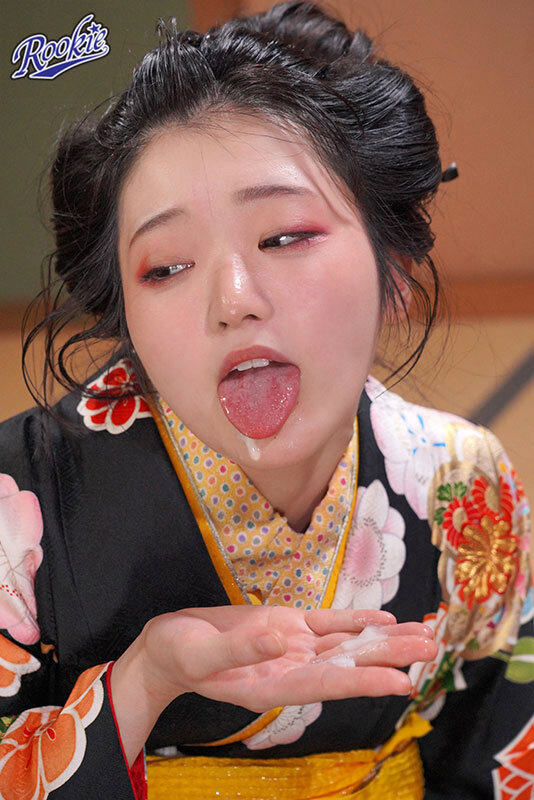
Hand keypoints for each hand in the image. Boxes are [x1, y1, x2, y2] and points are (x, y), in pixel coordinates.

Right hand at [139, 605, 436, 711]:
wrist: (167, 646)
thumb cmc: (176, 654)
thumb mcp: (200, 652)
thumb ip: (240, 648)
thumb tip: (282, 638)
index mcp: (272, 684)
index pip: (328, 685)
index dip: (365, 684)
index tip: (403, 682)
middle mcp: (290, 668)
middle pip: (348, 665)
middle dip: (389, 658)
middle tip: (431, 649)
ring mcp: (291, 647)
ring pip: (345, 644)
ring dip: (382, 640)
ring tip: (422, 634)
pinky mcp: (285, 625)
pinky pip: (327, 624)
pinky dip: (354, 622)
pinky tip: (382, 619)